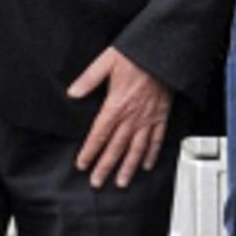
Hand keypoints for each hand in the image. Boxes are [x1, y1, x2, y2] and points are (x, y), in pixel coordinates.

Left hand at [67, 46, 172, 189]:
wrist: (163, 52)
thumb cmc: (136, 54)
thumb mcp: (106, 61)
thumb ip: (88, 79)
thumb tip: (72, 92)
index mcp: (116, 104)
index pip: (99, 134)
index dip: (90, 151)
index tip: (82, 165)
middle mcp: (132, 116)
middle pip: (116, 147)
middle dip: (105, 167)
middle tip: (97, 182)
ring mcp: (148, 118)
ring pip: (137, 149)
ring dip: (128, 167)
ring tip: (121, 182)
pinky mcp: (161, 115)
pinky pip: (157, 139)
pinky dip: (152, 154)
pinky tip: (147, 165)